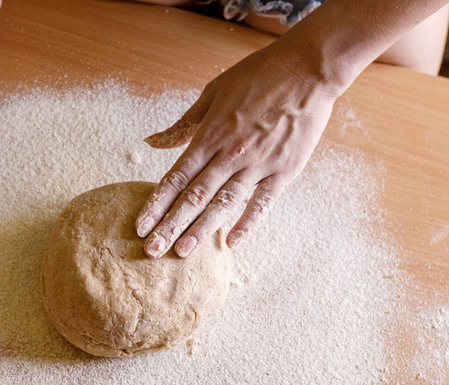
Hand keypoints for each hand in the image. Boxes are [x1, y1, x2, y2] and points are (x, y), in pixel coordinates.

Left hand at [135, 42, 339, 257]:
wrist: (309, 68)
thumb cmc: (257, 75)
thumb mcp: (213, 93)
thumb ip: (183, 125)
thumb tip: (151, 143)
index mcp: (210, 135)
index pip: (176, 177)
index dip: (156, 203)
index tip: (140, 226)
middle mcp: (230, 153)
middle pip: (194, 197)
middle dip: (170, 225)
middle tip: (152, 250)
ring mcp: (258, 164)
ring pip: (223, 203)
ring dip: (201, 229)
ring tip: (182, 252)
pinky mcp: (285, 169)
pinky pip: (262, 202)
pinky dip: (247, 223)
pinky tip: (231, 242)